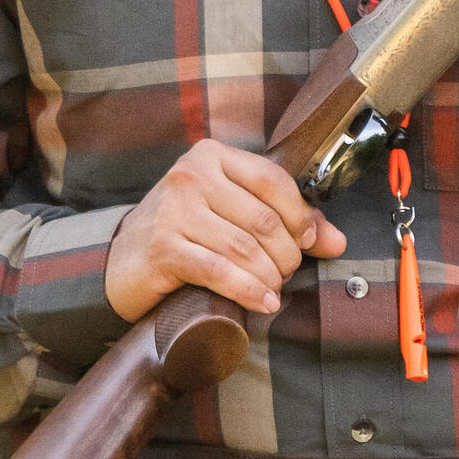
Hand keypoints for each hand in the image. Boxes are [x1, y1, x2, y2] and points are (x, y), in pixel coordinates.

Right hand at [104, 136, 344, 324]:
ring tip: (273, 289)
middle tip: (286, 273)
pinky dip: (249, 291)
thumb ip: (282, 219)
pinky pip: (220, 272)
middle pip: (263, 219)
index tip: (308, 242)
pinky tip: (262, 303)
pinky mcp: (164, 249)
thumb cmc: (183, 233)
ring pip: (245, 248)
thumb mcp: (228, 213)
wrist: (120, 259)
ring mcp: (174, 211)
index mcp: (210, 156)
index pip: (272, 180)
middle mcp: (190, 176)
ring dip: (270, 276)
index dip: (300, 216)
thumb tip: (337, 241)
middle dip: (286, 254)